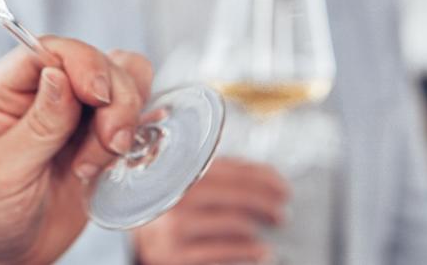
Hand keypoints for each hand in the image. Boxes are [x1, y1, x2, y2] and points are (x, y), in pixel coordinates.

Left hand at [0, 37, 151, 263]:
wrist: (3, 250)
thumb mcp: (4, 171)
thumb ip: (37, 124)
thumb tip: (58, 75)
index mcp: (1, 89)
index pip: (49, 50)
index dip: (82, 63)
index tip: (98, 97)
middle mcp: (39, 89)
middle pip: (94, 60)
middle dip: (112, 99)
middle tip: (109, 143)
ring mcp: (71, 108)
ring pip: (120, 77)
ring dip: (125, 113)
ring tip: (108, 154)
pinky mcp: (96, 129)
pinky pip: (131, 105)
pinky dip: (135, 125)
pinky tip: (115, 157)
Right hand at [133, 158, 287, 264]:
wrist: (141, 238)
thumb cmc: (176, 207)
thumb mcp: (194, 184)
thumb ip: (225, 175)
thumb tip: (270, 178)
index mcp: (183, 173)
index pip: (234, 171)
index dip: (265, 179)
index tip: (284, 189)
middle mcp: (178, 197)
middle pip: (236, 195)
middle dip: (267, 203)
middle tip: (281, 212)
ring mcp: (176, 228)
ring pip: (233, 223)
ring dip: (259, 228)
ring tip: (271, 231)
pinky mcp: (177, 255)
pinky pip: (222, 252)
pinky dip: (248, 251)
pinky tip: (261, 251)